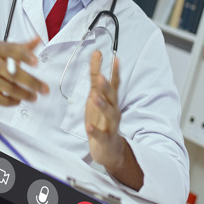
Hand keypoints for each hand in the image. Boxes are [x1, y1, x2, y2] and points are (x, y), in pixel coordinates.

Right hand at [0, 36, 47, 107]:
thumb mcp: (8, 51)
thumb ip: (24, 47)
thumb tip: (37, 39)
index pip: (12, 50)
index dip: (25, 56)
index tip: (36, 62)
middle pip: (13, 73)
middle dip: (32, 82)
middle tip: (44, 89)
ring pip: (10, 89)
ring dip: (26, 94)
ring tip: (34, 96)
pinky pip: (3, 100)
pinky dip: (14, 101)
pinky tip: (19, 99)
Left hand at [85, 50, 143, 190]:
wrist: (109, 148)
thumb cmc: (102, 120)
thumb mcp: (97, 96)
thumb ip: (96, 78)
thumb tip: (97, 55)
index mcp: (111, 101)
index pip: (114, 84)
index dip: (114, 71)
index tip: (114, 58)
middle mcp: (113, 111)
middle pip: (112, 97)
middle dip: (107, 87)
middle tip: (101, 77)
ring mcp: (110, 125)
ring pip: (108, 114)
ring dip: (102, 105)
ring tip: (94, 97)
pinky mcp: (105, 138)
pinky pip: (100, 135)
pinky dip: (94, 131)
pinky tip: (88, 127)